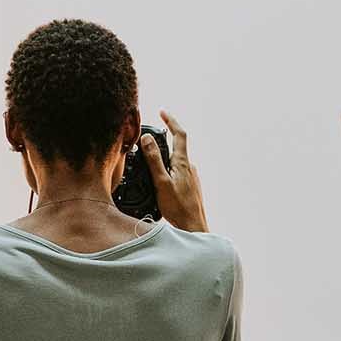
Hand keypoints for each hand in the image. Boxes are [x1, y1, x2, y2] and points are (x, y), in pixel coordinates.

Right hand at [146, 112, 207, 230]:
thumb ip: (154, 160)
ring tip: (149, 162)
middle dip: (164, 139)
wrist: (193, 228)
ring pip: (176, 160)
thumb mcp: (161, 182)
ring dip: (164, 157)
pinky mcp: (189, 186)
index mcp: (183, 163)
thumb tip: (147, 139)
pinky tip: (159, 180)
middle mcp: (189, 167)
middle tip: (148, 138)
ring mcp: (190, 177)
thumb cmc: (178, 208)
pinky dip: (167, 169)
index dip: (171, 120)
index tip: (162, 112)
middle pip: (176, 146)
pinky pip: (177, 172)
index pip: (179, 134)